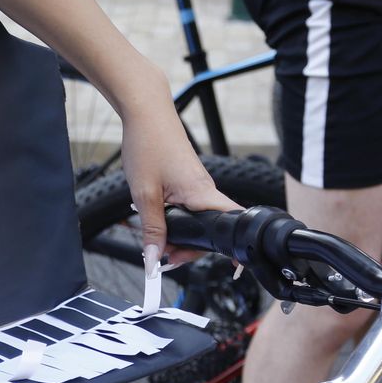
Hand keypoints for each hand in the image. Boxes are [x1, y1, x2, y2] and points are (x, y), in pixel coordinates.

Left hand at [117, 81, 239, 267]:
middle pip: (209, 233)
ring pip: (197, 222)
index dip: (236, 250)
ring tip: (154, 241)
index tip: (235, 269)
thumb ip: (152, 230)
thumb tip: (154, 259)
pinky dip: (175, 220)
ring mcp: (199, 187)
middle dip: (187, 250)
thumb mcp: (145, 194)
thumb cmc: (148, 144)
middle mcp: (207, 191)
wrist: (146, 113)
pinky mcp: (190, 183)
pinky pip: (189, 209)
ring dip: (178, 235)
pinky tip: (156, 219)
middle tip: (161, 259)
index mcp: (203, 194)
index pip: (232, 226)